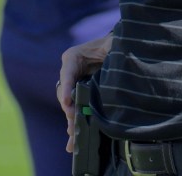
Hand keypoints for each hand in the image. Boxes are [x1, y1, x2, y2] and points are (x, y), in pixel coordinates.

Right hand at [58, 34, 112, 152]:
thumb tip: (116, 51)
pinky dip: (76, 122)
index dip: (66, 87)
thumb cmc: (112, 44)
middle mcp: (70, 72)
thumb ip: (111, 46)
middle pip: (65, 92)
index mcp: (73, 57)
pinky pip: (76, 109)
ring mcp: (74, 85)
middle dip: (68, 107)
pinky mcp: (80, 95)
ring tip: (72, 135)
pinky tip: (74, 138)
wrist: (116, 51)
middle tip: (72, 119)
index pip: (67, 73)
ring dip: (71, 119)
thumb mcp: (112, 43)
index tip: (66, 101)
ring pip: (69, 104)